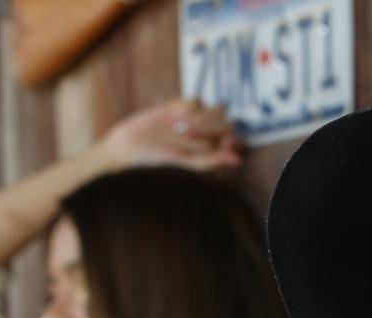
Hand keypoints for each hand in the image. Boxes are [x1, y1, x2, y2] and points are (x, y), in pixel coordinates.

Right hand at [98, 98, 243, 172]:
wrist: (133, 142)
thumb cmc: (160, 156)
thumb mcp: (188, 161)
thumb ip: (214, 161)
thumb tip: (239, 159)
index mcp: (212, 149)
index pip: (234, 140)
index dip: (233, 139)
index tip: (225, 142)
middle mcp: (207, 133)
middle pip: (227, 123)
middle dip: (214, 129)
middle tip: (190, 136)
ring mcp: (196, 118)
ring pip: (215, 110)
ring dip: (202, 119)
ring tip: (181, 130)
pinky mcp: (182, 105)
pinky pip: (197, 100)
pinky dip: (190, 108)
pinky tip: (175, 118)